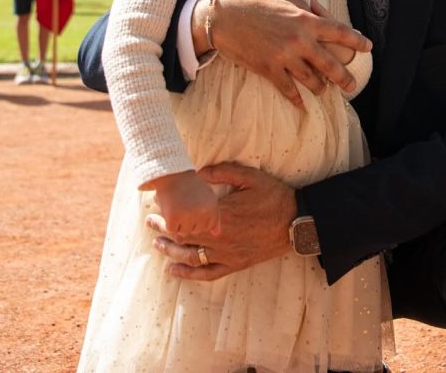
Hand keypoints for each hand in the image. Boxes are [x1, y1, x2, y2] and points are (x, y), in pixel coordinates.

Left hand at [147, 162, 295, 280]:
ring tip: (156, 243)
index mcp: (221, 214)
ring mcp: (226, 254)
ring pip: (190, 255)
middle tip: (149, 221)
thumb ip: (223, 171)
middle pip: (183, 235)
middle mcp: (219, 237)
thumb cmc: (274, 197)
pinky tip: (174, 270)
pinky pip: (206, 273)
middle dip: (163, 228)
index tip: (158, 203)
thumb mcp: (251, 177)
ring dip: (170, 250)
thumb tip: (198, 172)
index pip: (186, 215)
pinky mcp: (234, 264)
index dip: (169, 210)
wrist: (296, 223)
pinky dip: (188, 273)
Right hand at [148, 170, 219, 237]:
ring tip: (178, 206)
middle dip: (189, 222)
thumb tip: (217, 234)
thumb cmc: (191, 186)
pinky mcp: (173, 218)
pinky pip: (172, 230)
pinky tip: (171, 209)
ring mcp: (187, 216)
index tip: (194, 207)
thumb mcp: (208, 197)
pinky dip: (169, 222)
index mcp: (212, 207)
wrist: (172, 174)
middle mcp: (202, 213)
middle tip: (184, 205)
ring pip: (184, 232)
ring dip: (179, 223)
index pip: (208, 227)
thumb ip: (214, 216)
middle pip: (195, 231)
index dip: (199, 219)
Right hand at [206, 0, 370, 105]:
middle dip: (345, 77)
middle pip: (331, 63)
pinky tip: (302, 105)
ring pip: (311, 80)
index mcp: (306, 20)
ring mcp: (285, 57)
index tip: (368, 47)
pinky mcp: (269, 69)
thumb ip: (306, 11)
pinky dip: (297, 100)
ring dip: (320, 88)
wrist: (226, 17)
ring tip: (324, 91)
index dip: (356, 41)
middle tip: (352, 85)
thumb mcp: (286, 2)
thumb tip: (320, 15)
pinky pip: (289, 90)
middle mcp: (300, 40)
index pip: (340, 31)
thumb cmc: (257, 5)